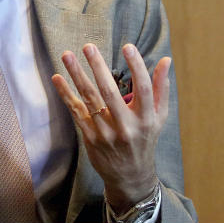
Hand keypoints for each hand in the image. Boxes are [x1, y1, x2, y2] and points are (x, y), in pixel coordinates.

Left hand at [51, 43, 170, 212]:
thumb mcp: (158, 117)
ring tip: (67, 55)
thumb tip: (166, 60)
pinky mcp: (90, 138)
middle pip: (110, 92)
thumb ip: (161, 88)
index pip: (143, 88)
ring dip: (76, 75)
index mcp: (146, 119)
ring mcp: (106, 133)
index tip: (128, 46)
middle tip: (88, 46)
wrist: (130, 176)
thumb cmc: (145, 139)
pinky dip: (66, 94)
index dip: (137, 66)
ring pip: (89, 99)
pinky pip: (76, 112)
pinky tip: (57, 78)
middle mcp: (126, 126)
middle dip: (98, 67)